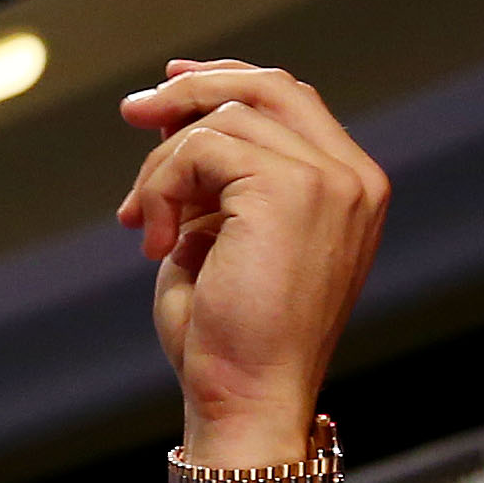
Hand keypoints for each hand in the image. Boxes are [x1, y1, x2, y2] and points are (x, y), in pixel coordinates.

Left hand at [118, 60, 387, 482]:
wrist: (245, 399)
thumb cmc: (227, 341)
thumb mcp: (219, 242)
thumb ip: (214, 184)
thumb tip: (170, 124)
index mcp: (346, 189)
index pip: (291, 104)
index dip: (228, 83)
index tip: (168, 88)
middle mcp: (351, 177)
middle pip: (267, 89)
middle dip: (191, 92)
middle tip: (132, 112)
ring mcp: (328, 179)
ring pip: (222, 122)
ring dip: (161, 170)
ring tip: (144, 226)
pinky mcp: (289, 189)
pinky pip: (202, 148)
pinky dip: (161, 187)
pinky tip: (155, 242)